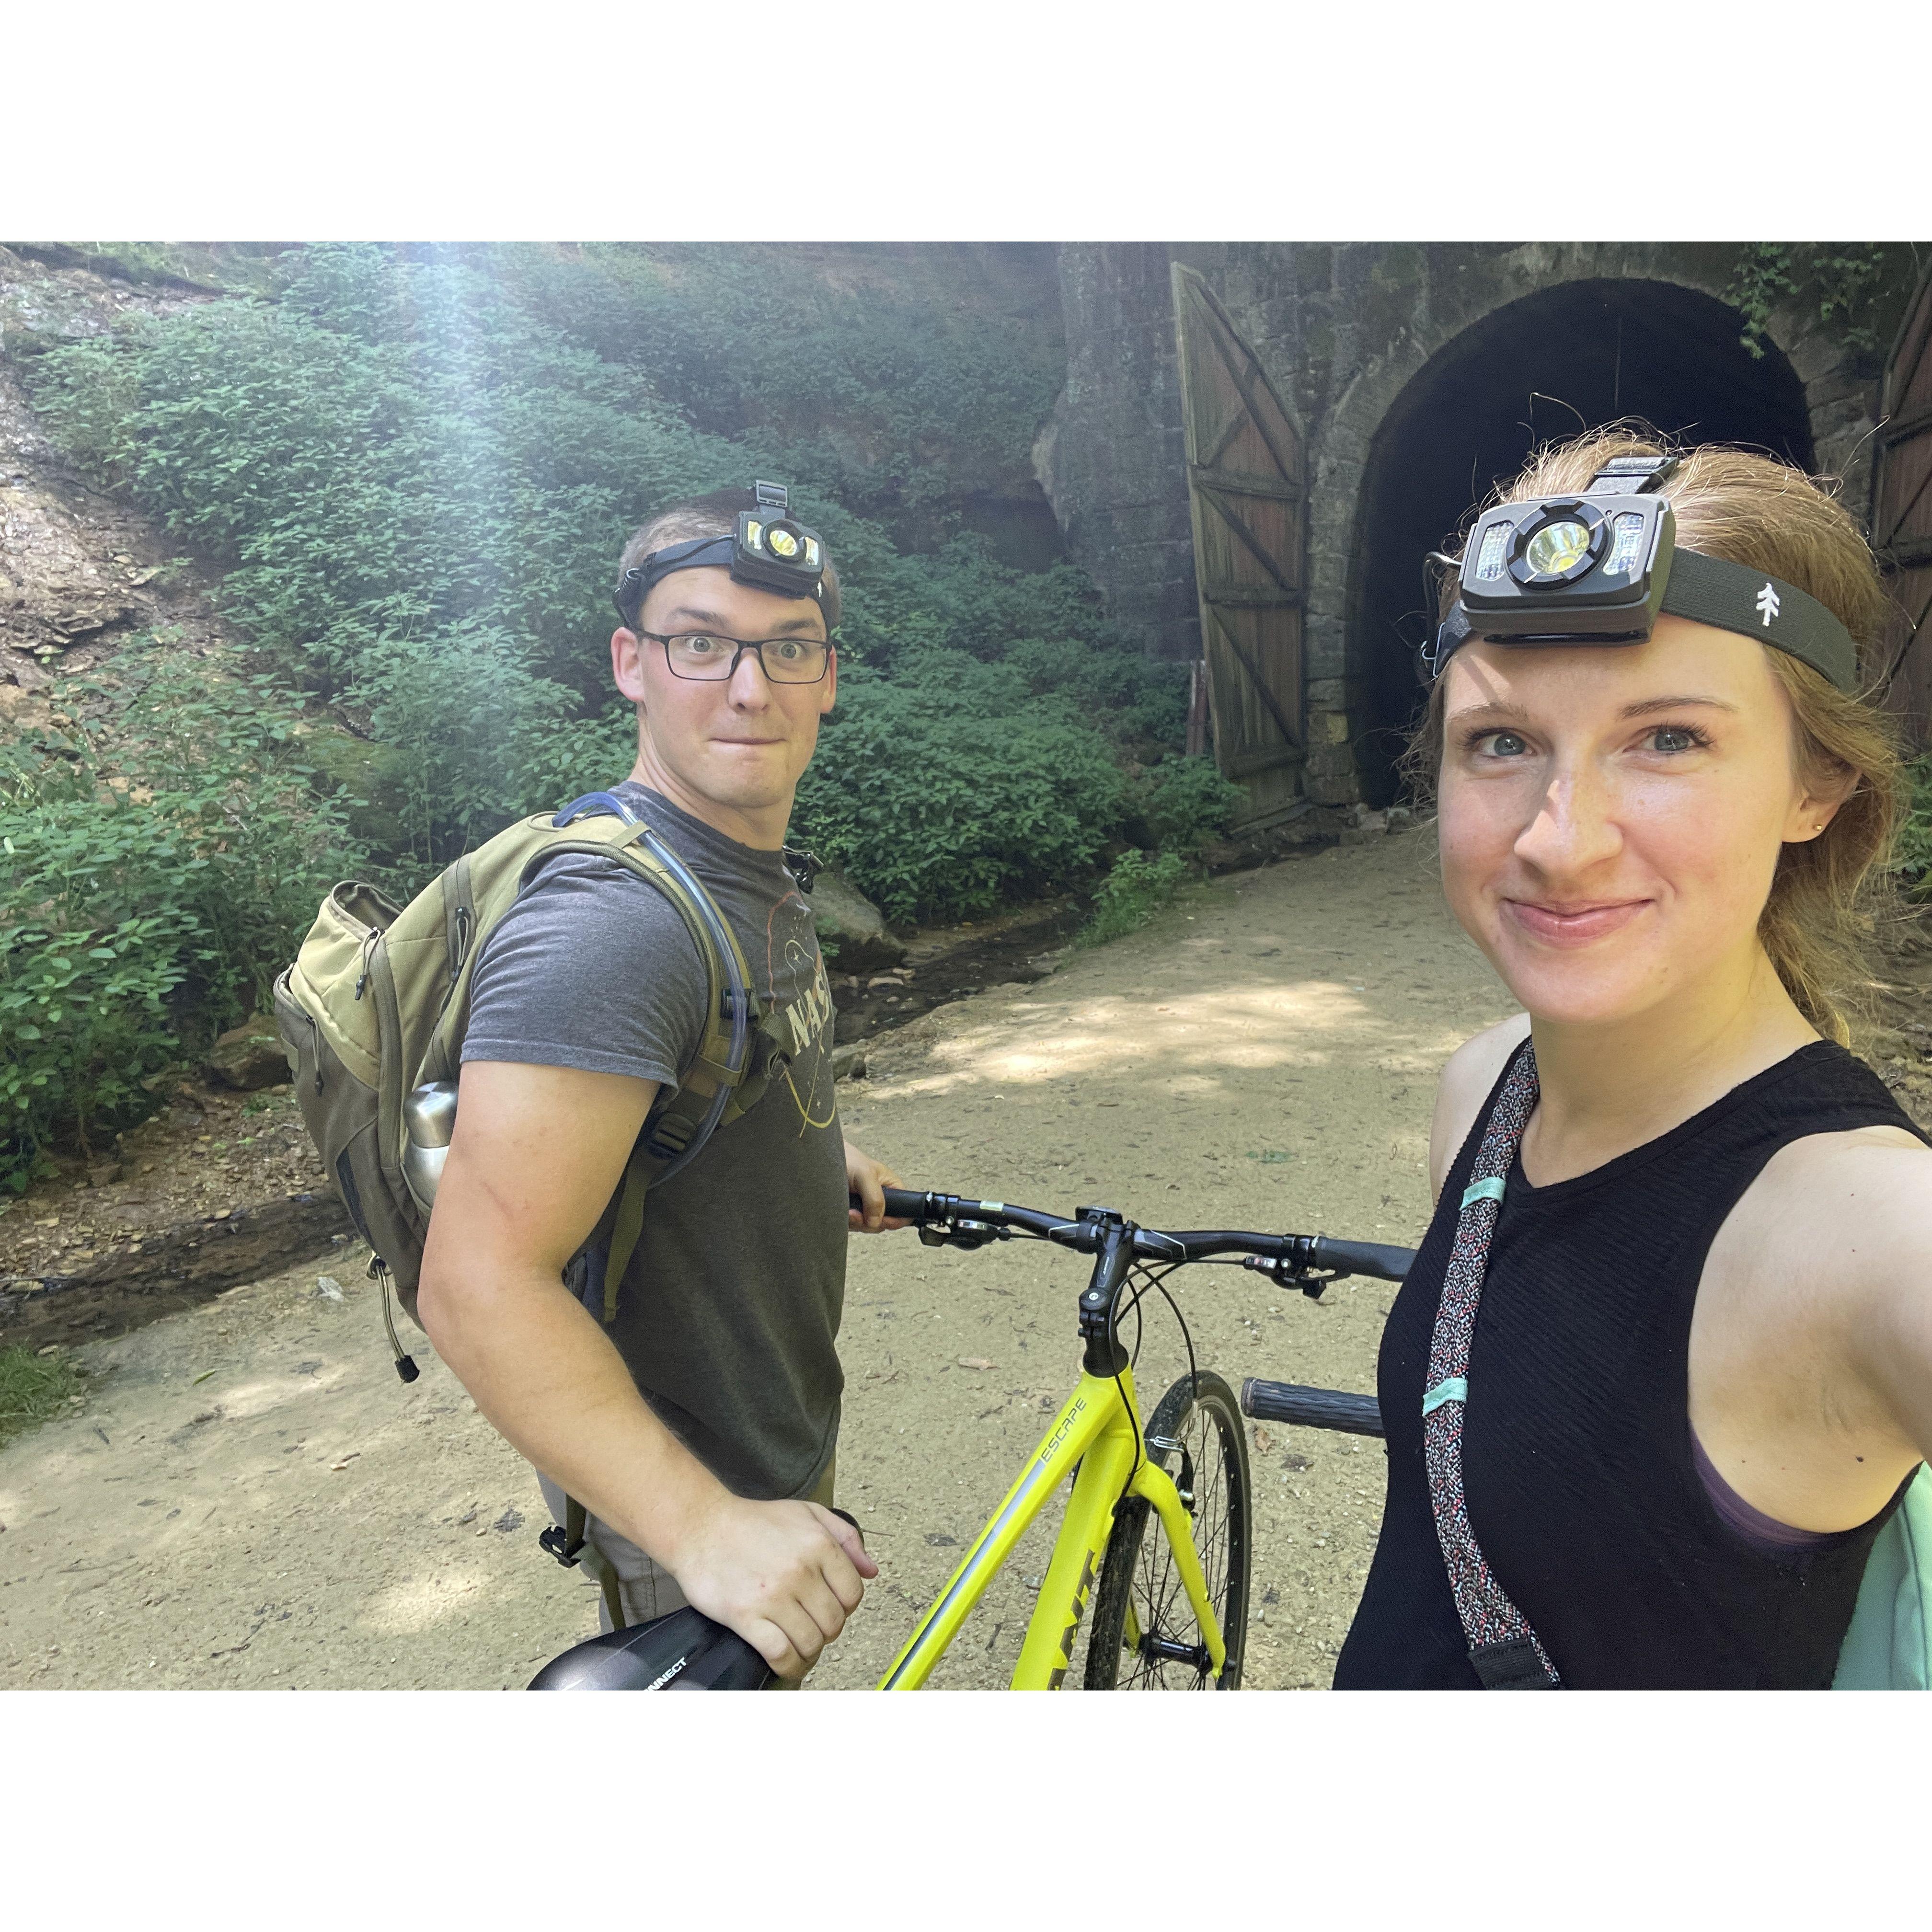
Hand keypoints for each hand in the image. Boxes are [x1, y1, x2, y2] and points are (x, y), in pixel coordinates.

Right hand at [671, 1495, 879, 1680]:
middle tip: (811, 1625)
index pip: (853, 1594)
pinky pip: (781, 1654)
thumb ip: (845, 1536)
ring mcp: (773, 1595)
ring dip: (808, 1651)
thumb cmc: (752, 1522)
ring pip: (811, 1642)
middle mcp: (800, 1571)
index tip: (830, 1607)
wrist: (701, 1527)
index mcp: (818, 1545)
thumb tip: (870, 1570)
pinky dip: (789, 1666)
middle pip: (834, 1623)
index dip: (844, 1606)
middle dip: (825, 1630)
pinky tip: (786, 1662)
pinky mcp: (747, 1616)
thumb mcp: (807, 1513)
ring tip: (799, 1645)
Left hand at [845, 1137, 909, 1232]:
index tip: (881, 1220)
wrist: (825, 1162)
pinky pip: (855, 1226)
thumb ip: (875, 1198)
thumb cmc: (848, 1160)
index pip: (904, 1212)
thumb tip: (876, 1221)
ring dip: (857, 1223)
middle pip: (884, 1224)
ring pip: (869, 1227)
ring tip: (849, 1210)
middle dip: (870, 1223)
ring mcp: (867, 1208)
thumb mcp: (865, 1175)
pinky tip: (844, 1211)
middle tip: (857, 1213)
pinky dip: (849, 1222)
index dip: (895, 1220)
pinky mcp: (854, 1213)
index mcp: (892, 1188)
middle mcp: (882, 1200)